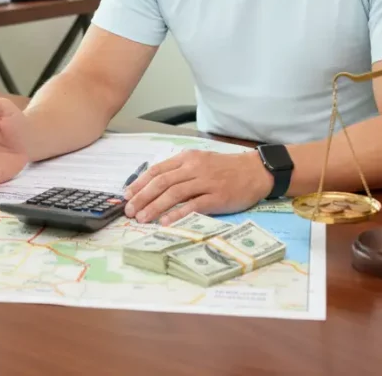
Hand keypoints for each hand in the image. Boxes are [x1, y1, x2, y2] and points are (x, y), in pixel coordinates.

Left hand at [123, 151, 273, 224]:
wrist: (255, 171)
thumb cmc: (225, 169)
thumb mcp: (200, 161)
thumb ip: (179, 170)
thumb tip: (154, 184)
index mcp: (187, 158)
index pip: (157, 170)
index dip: (139, 183)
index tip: (127, 195)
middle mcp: (194, 168)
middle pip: (162, 182)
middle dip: (142, 197)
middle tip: (129, 211)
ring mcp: (205, 182)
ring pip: (174, 193)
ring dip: (154, 206)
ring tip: (142, 218)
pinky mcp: (217, 197)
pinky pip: (193, 206)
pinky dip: (177, 214)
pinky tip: (165, 222)